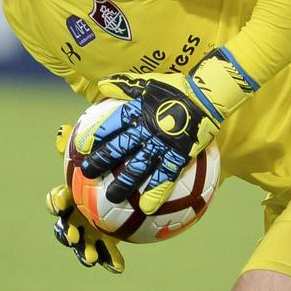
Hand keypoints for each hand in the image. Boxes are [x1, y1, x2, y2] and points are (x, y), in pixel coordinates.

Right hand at [48, 124, 124, 272]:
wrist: (126, 183)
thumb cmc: (109, 166)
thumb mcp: (97, 154)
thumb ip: (81, 146)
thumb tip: (62, 130)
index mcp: (70, 196)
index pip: (57, 199)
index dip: (55, 201)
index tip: (59, 203)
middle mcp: (74, 216)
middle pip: (63, 226)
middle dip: (65, 232)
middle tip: (72, 235)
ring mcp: (88, 231)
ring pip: (81, 245)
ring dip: (84, 252)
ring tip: (91, 259)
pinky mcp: (104, 242)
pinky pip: (106, 252)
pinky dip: (111, 260)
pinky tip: (119, 268)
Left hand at [78, 47, 256, 213]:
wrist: (207, 95)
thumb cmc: (176, 87)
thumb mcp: (147, 82)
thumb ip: (124, 85)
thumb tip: (101, 85)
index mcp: (138, 111)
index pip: (112, 124)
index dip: (96, 135)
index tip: (83, 147)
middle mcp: (146, 129)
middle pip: (120, 147)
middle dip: (103, 161)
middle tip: (88, 172)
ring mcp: (163, 144)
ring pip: (139, 166)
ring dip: (124, 182)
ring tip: (112, 197)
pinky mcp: (179, 154)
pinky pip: (167, 175)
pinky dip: (156, 191)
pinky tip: (147, 207)